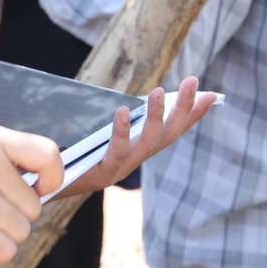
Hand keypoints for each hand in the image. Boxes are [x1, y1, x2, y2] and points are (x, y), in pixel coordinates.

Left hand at [59, 78, 218, 195]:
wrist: (53, 186)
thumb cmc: (79, 156)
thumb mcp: (105, 135)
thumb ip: (124, 120)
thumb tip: (135, 96)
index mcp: (141, 149)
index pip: (176, 130)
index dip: (194, 114)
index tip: (212, 95)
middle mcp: (138, 159)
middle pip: (170, 134)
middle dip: (184, 107)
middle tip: (192, 81)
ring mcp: (124, 167)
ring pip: (150, 142)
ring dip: (158, 117)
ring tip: (159, 92)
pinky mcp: (105, 172)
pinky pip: (118, 150)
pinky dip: (122, 131)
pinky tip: (124, 111)